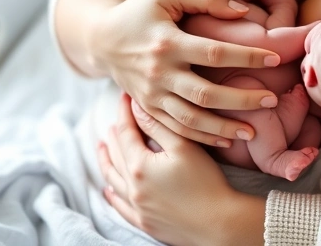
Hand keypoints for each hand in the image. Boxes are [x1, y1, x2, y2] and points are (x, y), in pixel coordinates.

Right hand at [90, 0, 281, 144]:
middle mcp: (159, 73)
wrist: (101, 39)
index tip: (275, 58)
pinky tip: (226, 140)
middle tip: (272, 100)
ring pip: (192, 120)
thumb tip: (244, 11)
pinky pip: (177, 129)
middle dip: (242, 100)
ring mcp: (152, 95)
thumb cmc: (140, 11)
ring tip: (254, 132)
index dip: (246, 56)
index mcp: (167, 43)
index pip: (214, 53)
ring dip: (224, 128)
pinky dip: (202, 138)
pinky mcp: (149, 108)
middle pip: (206, 94)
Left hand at [99, 95, 263, 245]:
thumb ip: (157, 126)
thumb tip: (137, 108)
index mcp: (139, 166)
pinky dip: (112, 196)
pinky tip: (108, 190)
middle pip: (117, 155)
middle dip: (115, 135)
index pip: (126, 133)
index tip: (124, 97)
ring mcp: (137, 207)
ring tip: (102, 147)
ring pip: (114, 180)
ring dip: (107, 161)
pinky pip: (120, 208)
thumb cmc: (205, 182)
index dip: (124, 113)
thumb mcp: (183, 147)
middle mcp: (132, 187)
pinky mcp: (145, 222)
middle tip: (115, 120)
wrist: (219, 223)